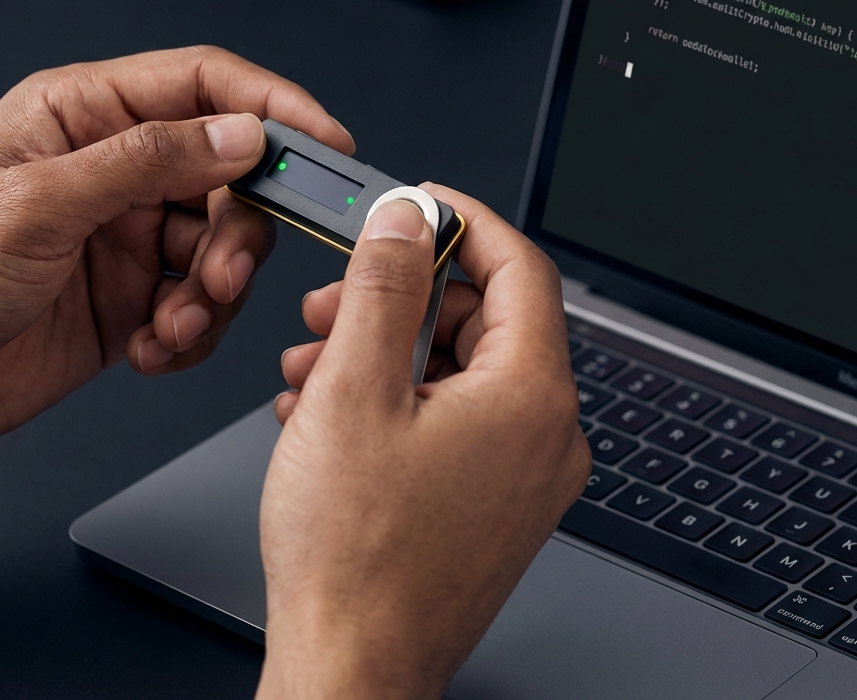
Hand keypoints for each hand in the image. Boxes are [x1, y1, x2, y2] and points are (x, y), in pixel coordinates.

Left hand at [0, 46, 352, 474]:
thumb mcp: (38, 204)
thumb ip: (148, 161)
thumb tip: (241, 134)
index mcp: (85, 116)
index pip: (204, 85)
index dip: (272, 106)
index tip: (324, 140)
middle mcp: (114, 169)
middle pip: (229, 174)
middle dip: (240, 230)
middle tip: (223, 274)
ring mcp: (126, 234)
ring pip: (223, 245)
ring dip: (214, 292)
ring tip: (170, 324)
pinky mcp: (132, 295)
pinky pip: (201, 303)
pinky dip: (193, 331)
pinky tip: (150, 346)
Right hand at [257, 185, 589, 699]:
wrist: (350, 671)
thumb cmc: (353, 557)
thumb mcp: (353, 390)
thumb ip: (383, 286)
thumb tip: (407, 217)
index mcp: (530, 397)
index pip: (520, 268)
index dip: (465, 222)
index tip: (420, 203)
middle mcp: (544, 436)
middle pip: (482, 317)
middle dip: (401, 295)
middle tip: (336, 300)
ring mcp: (522, 473)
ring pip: (457, 368)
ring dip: (383, 348)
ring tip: (312, 366)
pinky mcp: (492, 499)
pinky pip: (451, 416)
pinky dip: (393, 395)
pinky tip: (327, 411)